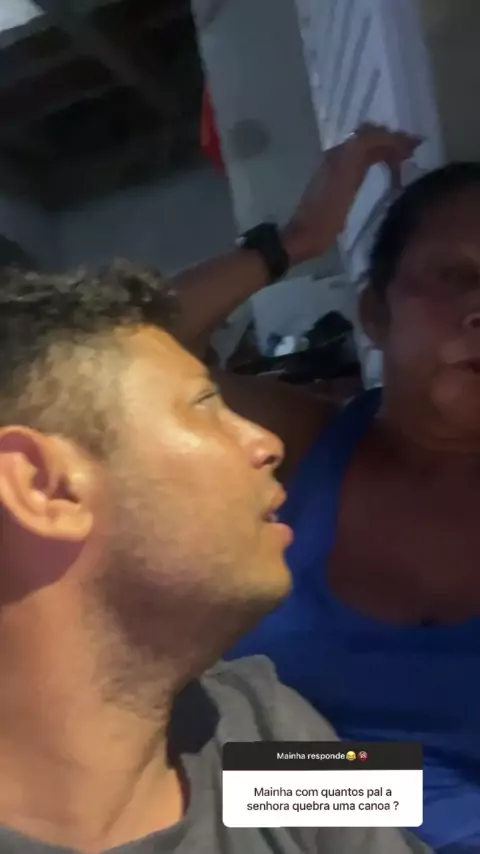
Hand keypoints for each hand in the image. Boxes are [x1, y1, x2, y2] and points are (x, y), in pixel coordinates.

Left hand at [282, 124, 422, 264]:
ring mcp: (334, 166)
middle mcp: (337, 155)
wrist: (305, 235)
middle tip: (412, 149)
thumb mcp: (345, 186)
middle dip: (391, 140)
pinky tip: (386, 166)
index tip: (415, 145)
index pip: (370, 136)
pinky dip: (375, 158)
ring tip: (404, 157)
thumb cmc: (326, 218)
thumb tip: (384, 138)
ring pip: (364, 147)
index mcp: (341, 157)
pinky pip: (358, 159)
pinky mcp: (335, 178)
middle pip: (367, 138)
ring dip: (384, 148)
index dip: (393, 138)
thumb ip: (359, 157)